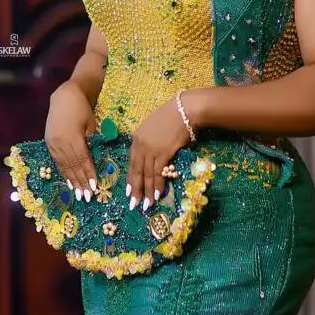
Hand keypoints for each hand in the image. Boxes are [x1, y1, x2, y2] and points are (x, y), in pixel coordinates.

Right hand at [45, 81, 97, 201]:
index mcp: (73, 137)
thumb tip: (94, 159)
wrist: (64, 96)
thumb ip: (91, 141)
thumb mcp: (91, 124)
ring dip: (71, 180)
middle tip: (87, 196)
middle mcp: (61, 142)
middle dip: (80, 182)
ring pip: (63, 165)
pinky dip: (63, 172)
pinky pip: (56, 161)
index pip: (82, 160)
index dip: (88, 174)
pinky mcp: (48, 142)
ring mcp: (53, 143)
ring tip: (77, 193)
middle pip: (72, 165)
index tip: (94, 187)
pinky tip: (67, 181)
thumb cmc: (82, 109)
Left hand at [126, 96, 192, 211]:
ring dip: (147, 191)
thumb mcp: (154, 127)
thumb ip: (150, 141)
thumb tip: (153, 157)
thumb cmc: (173, 115)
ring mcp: (151, 149)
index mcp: (137, 138)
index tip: (129, 191)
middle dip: (135, 189)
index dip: (131, 178)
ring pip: (146, 174)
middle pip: (136, 171)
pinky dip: (158, 185)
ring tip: (147, 205)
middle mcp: (141, 145)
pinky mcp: (163, 152)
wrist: (185, 109)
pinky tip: (158, 194)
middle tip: (134, 204)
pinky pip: (158, 172)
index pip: (132, 162)